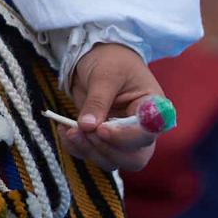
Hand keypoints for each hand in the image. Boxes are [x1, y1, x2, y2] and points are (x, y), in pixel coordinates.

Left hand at [58, 43, 163, 171]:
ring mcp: (123, 138)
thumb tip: (87, 127)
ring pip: (113, 161)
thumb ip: (97, 100)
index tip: (102, 129)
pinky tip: (65, 132)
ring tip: (69, 130)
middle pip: (134, 158)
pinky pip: (93, 155)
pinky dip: (77, 148)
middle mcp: (142, 129)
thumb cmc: (111, 60)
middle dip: (106, 149)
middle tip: (82, 130)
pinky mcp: (104, 140)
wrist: (98, 56)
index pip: (148, 134)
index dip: (126, 138)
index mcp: (153, 109)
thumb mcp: (105, 74)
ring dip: (89, 150)